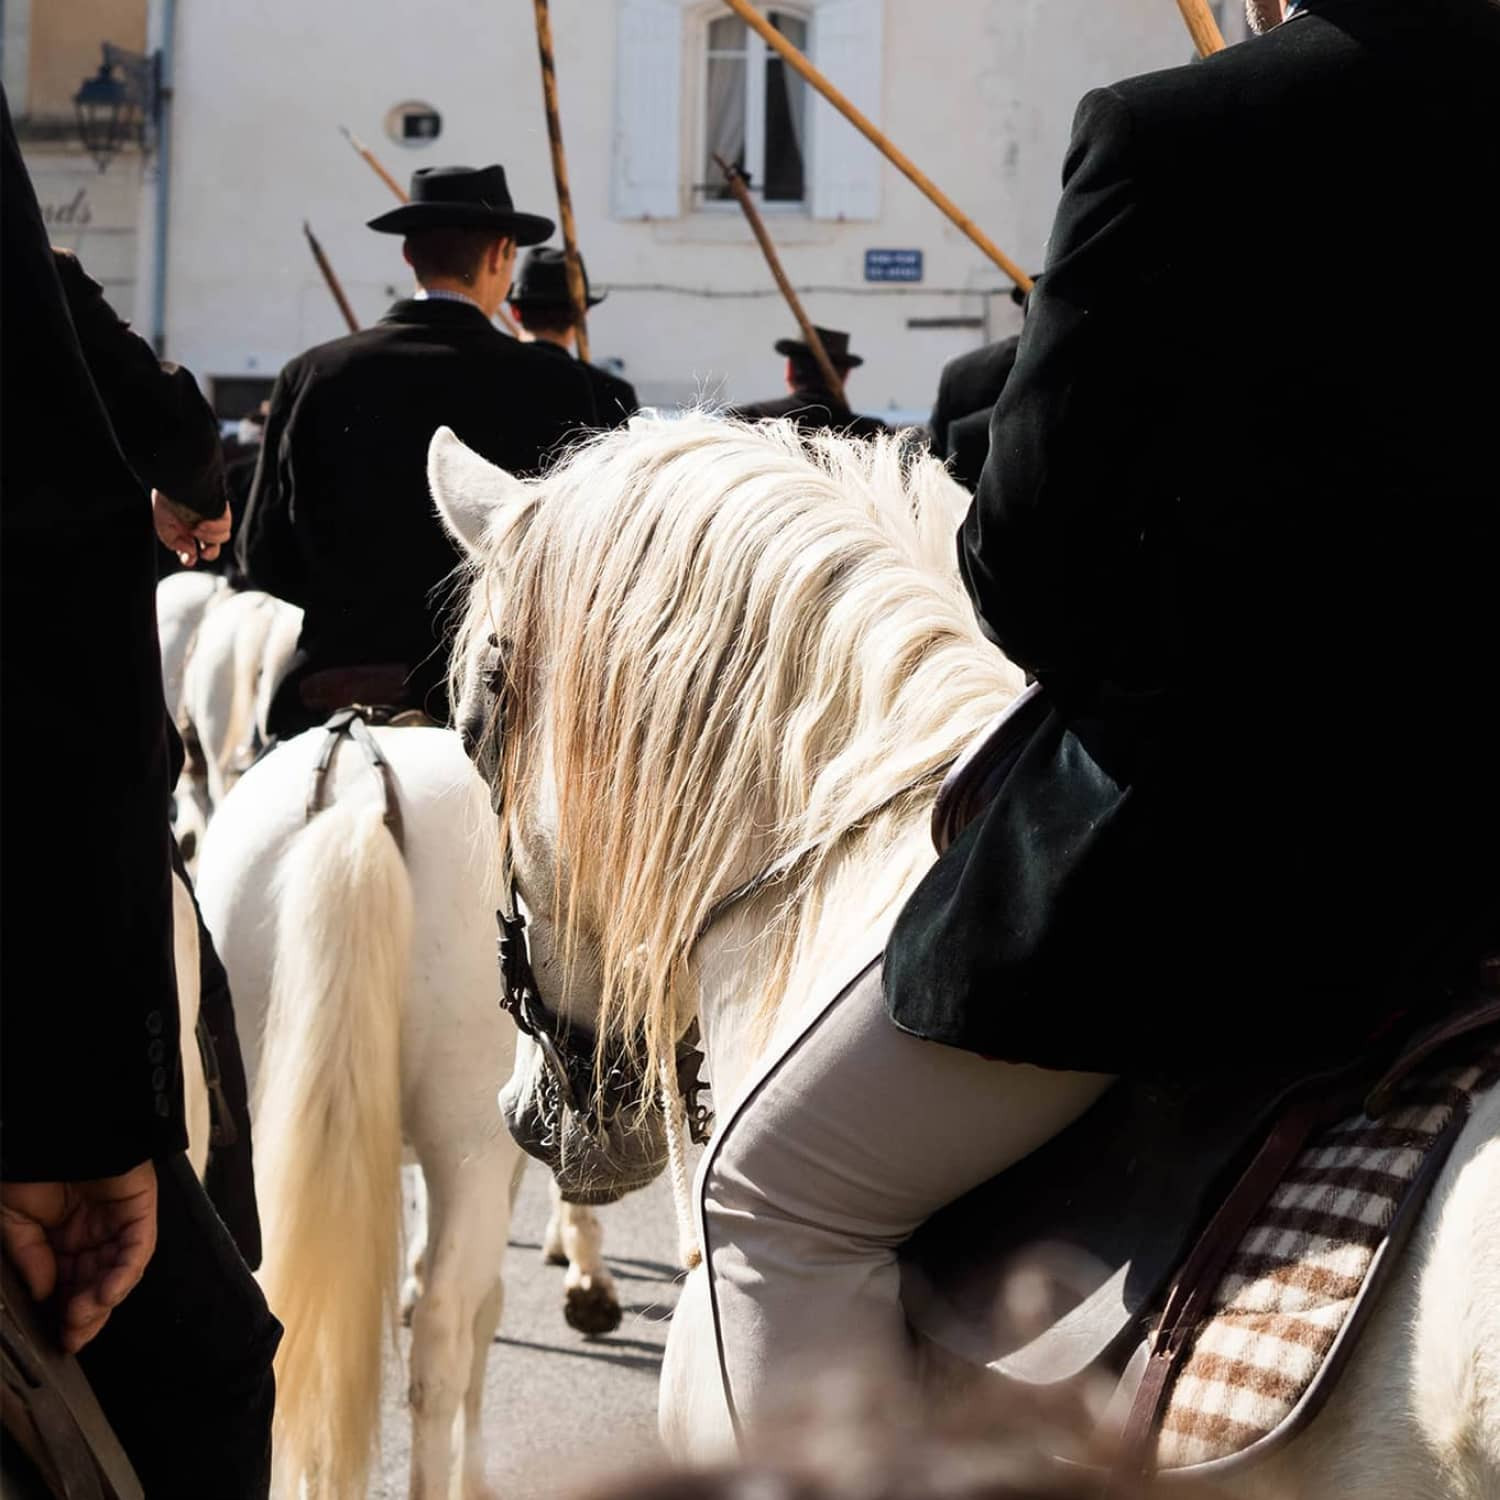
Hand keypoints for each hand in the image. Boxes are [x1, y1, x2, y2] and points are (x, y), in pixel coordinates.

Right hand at [1, 1162, 158, 1352]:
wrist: (56, 1127)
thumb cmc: (33, 1165)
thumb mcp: (15, 1220)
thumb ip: (30, 1257)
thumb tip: (44, 1294)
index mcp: (64, 1239)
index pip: (70, 1285)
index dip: (64, 1313)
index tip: (56, 1340)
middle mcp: (94, 1234)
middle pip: (97, 1283)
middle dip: (85, 1315)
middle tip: (71, 1338)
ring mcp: (119, 1222)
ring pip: (118, 1271)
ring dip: (102, 1300)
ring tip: (82, 1319)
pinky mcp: (139, 1209)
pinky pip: (138, 1247)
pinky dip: (125, 1273)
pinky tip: (108, 1294)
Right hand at [153, 489, 231, 567]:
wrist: (174, 481)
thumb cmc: (166, 501)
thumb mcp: (164, 527)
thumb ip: (175, 543)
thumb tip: (191, 553)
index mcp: (186, 532)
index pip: (194, 551)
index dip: (191, 558)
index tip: (188, 559)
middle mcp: (201, 527)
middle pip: (213, 548)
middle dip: (210, 553)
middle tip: (202, 551)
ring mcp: (212, 519)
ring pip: (222, 538)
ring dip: (209, 538)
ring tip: (196, 529)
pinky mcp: (220, 510)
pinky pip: (225, 526)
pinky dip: (215, 528)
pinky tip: (203, 523)